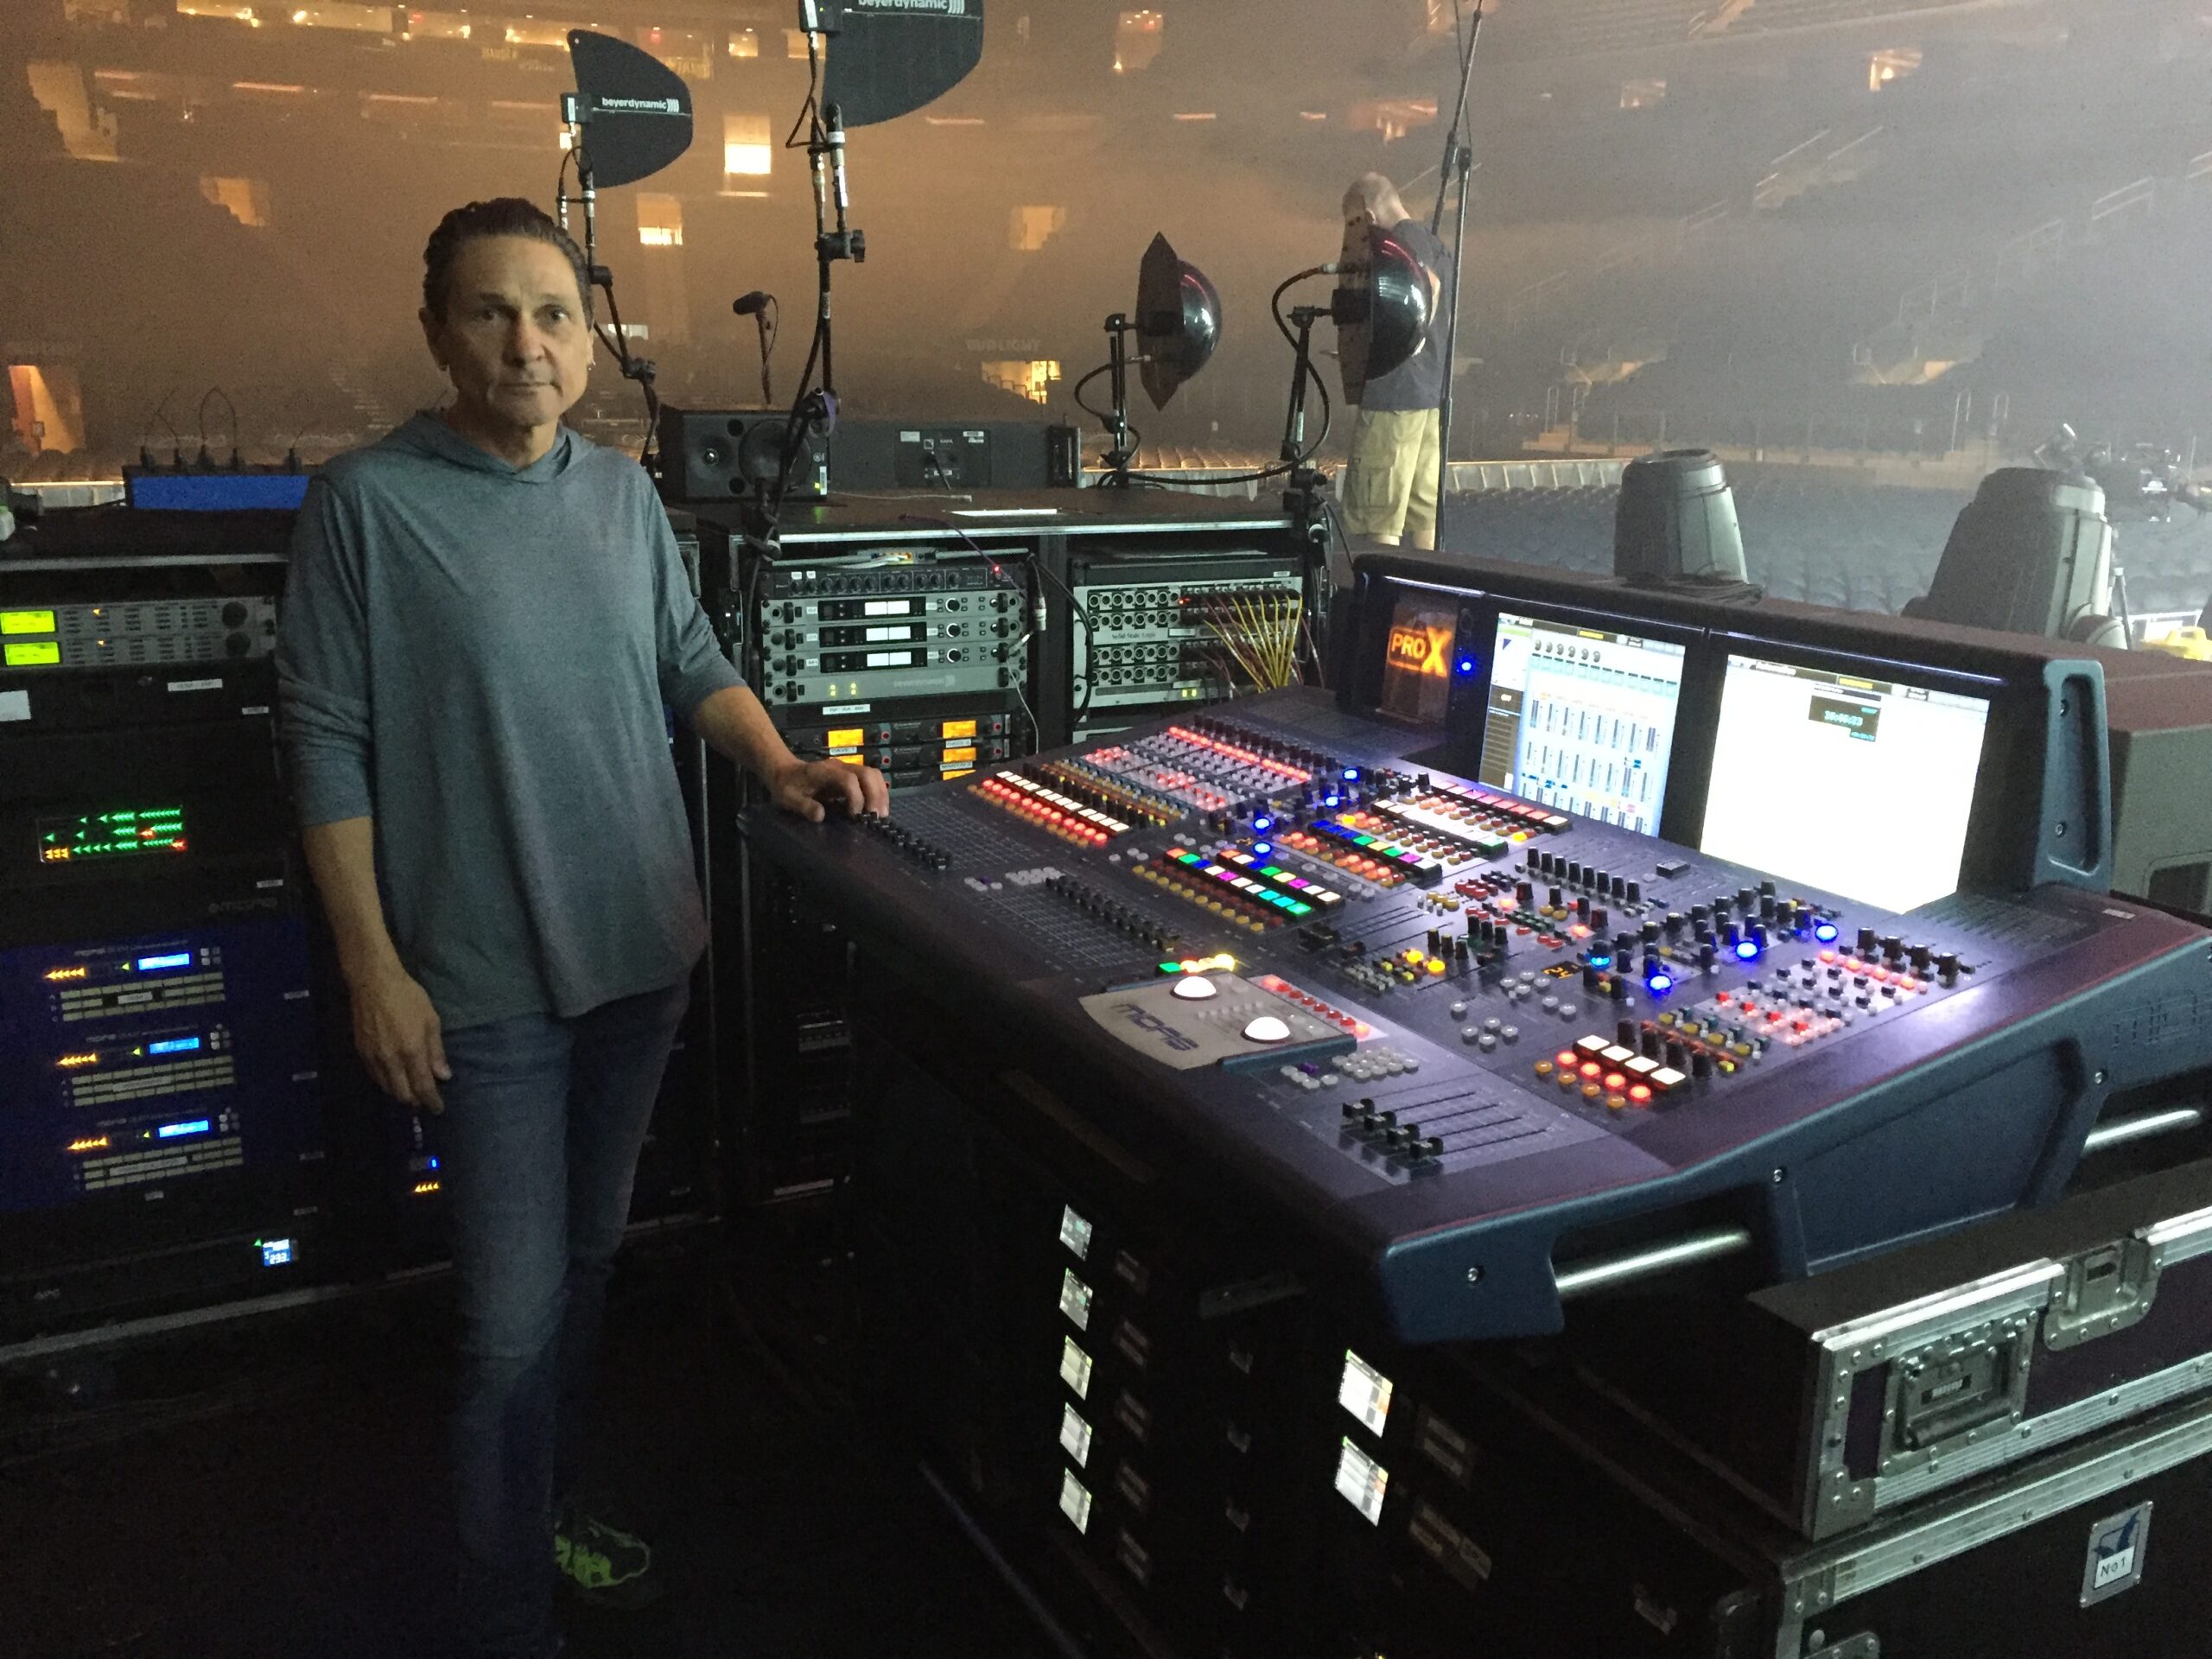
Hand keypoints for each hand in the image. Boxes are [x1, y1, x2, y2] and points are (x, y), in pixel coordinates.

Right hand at [349, 961, 451, 1112]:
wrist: (372, 982)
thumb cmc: (407, 997)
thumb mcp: (431, 1020)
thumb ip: (436, 1051)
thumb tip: (443, 1076)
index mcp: (411, 1051)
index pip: (422, 1087)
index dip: (431, 1101)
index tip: (438, 1109)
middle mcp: (390, 1060)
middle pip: (402, 1094)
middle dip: (416, 1101)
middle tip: (425, 1101)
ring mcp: (373, 1057)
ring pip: (387, 1088)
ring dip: (400, 1094)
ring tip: (411, 1093)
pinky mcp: (360, 1052)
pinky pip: (374, 1077)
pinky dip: (386, 1083)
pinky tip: (394, 1079)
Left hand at [768, 755, 889, 822]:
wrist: (785, 771)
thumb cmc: (787, 786)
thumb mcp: (788, 798)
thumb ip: (803, 806)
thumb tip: (820, 815)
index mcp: (824, 772)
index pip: (848, 779)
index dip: (856, 797)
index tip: (855, 816)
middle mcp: (839, 767)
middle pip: (867, 773)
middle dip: (875, 795)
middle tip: (876, 817)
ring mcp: (847, 769)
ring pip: (873, 774)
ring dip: (880, 793)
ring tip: (881, 814)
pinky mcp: (852, 775)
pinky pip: (872, 779)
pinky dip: (879, 792)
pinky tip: (878, 808)